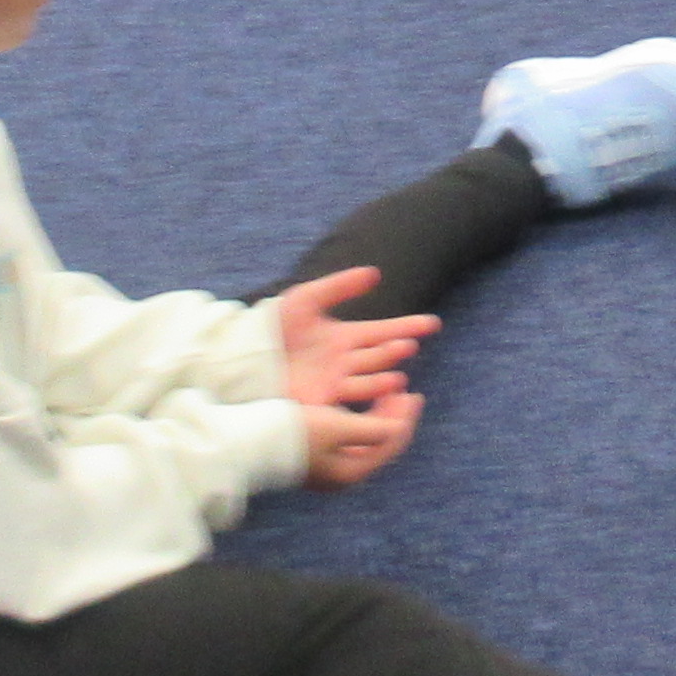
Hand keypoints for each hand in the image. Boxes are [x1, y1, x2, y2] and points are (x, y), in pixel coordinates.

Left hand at [275, 261, 436, 404]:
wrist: (243, 353)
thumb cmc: (272, 324)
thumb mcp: (306, 298)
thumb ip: (340, 286)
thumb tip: (375, 273)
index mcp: (342, 337)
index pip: (382, 331)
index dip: (407, 327)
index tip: (431, 324)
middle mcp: (343, 361)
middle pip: (378, 356)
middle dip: (395, 350)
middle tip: (410, 345)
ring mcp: (333, 382)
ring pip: (368, 380)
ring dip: (384, 378)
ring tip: (398, 376)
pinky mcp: (320, 401)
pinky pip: (349, 401)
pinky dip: (367, 397)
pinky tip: (378, 393)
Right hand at [299, 392, 419, 486]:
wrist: (250, 443)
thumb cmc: (293, 432)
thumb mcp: (337, 426)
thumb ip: (372, 429)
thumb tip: (401, 429)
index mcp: (352, 472)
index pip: (391, 445)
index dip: (405, 419)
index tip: (413, 394)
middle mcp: (344, 475)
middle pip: (381, 445)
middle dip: (395, 418)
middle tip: (404, 392)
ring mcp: (330, 468)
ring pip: (367, 441)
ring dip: (379, 418)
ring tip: (387, 395)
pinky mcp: (318, 458)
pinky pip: (350, 439)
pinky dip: (361, 421)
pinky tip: (360, 404)